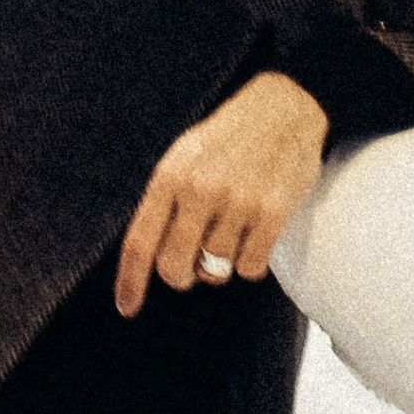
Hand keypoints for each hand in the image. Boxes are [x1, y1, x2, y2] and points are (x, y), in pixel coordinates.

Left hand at [115, 68, 327, 315]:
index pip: (140, 242)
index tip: (128, 307)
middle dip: (182, 274)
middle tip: (194, 260)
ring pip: (215, 271)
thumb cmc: (230, 137)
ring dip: (221, 262)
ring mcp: (238, 202)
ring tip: (233, 230)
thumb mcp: (184, 157)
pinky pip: (251, 268)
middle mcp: (201, 189)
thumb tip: (149, 256)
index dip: (130, 282)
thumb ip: (165, 202)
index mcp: (171, 175)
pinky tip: (255, 233)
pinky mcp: (273, 212)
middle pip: (175, 268)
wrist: (286, 107)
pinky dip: (251, 260)